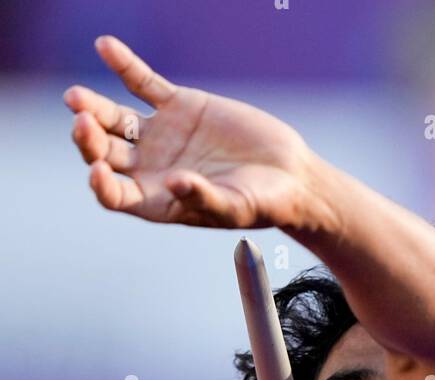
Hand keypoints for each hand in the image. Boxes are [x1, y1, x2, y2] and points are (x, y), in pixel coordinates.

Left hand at [64, 35, 312, 228]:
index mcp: (157, 200)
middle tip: (82, 124)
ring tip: (75, 98)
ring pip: (115, 119)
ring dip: (93, 107)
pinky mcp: (177, 105)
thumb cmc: (262, 204)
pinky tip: (105, 46)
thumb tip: (175, 181)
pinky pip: (143, 82)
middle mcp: (150, 168)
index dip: (101, 185)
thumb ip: (204, 198)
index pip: (116, 194)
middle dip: (90, 141)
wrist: (288, 175)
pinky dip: (124, 64)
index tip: (96, 172)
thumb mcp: (235, 208)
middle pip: (106, 154)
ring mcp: (160, 134)